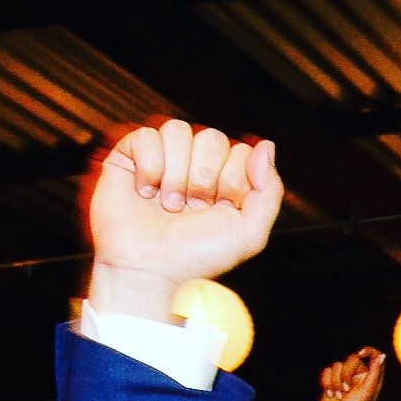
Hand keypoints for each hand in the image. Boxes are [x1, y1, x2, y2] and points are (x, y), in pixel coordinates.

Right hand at [85, 121, 282, 320]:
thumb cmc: (195, 257)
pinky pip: (147, 136)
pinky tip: (145, 192)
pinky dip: (149, 167)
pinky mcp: (131, 155)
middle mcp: (196, 167)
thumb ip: (269, 191)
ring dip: (176, 175)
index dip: (232, 181)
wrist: (149, 270)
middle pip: (212, 139)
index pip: (241, 152)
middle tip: (192, 209)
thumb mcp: (249, 234)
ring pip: (179, 131)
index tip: (218, 209)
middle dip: (204, 179)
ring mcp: (164, 158)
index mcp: (226, 181)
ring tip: (169, 205)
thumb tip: (266, 145)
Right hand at [319, 347, 383, 400]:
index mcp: (372, 379)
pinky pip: (327, 370)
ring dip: (335, 381)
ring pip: (337, 365)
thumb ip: (375, 372)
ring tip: (338, 395)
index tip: (360, 354)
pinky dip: (326, 383)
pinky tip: (329, 395)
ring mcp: (345, 378)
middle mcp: (359, 377)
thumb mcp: (367, 391)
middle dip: (346, 373)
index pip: (373, 357)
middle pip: (352, 359)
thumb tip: (381, 355)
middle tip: (346, 389)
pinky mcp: (332, 381)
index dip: (367, 351)